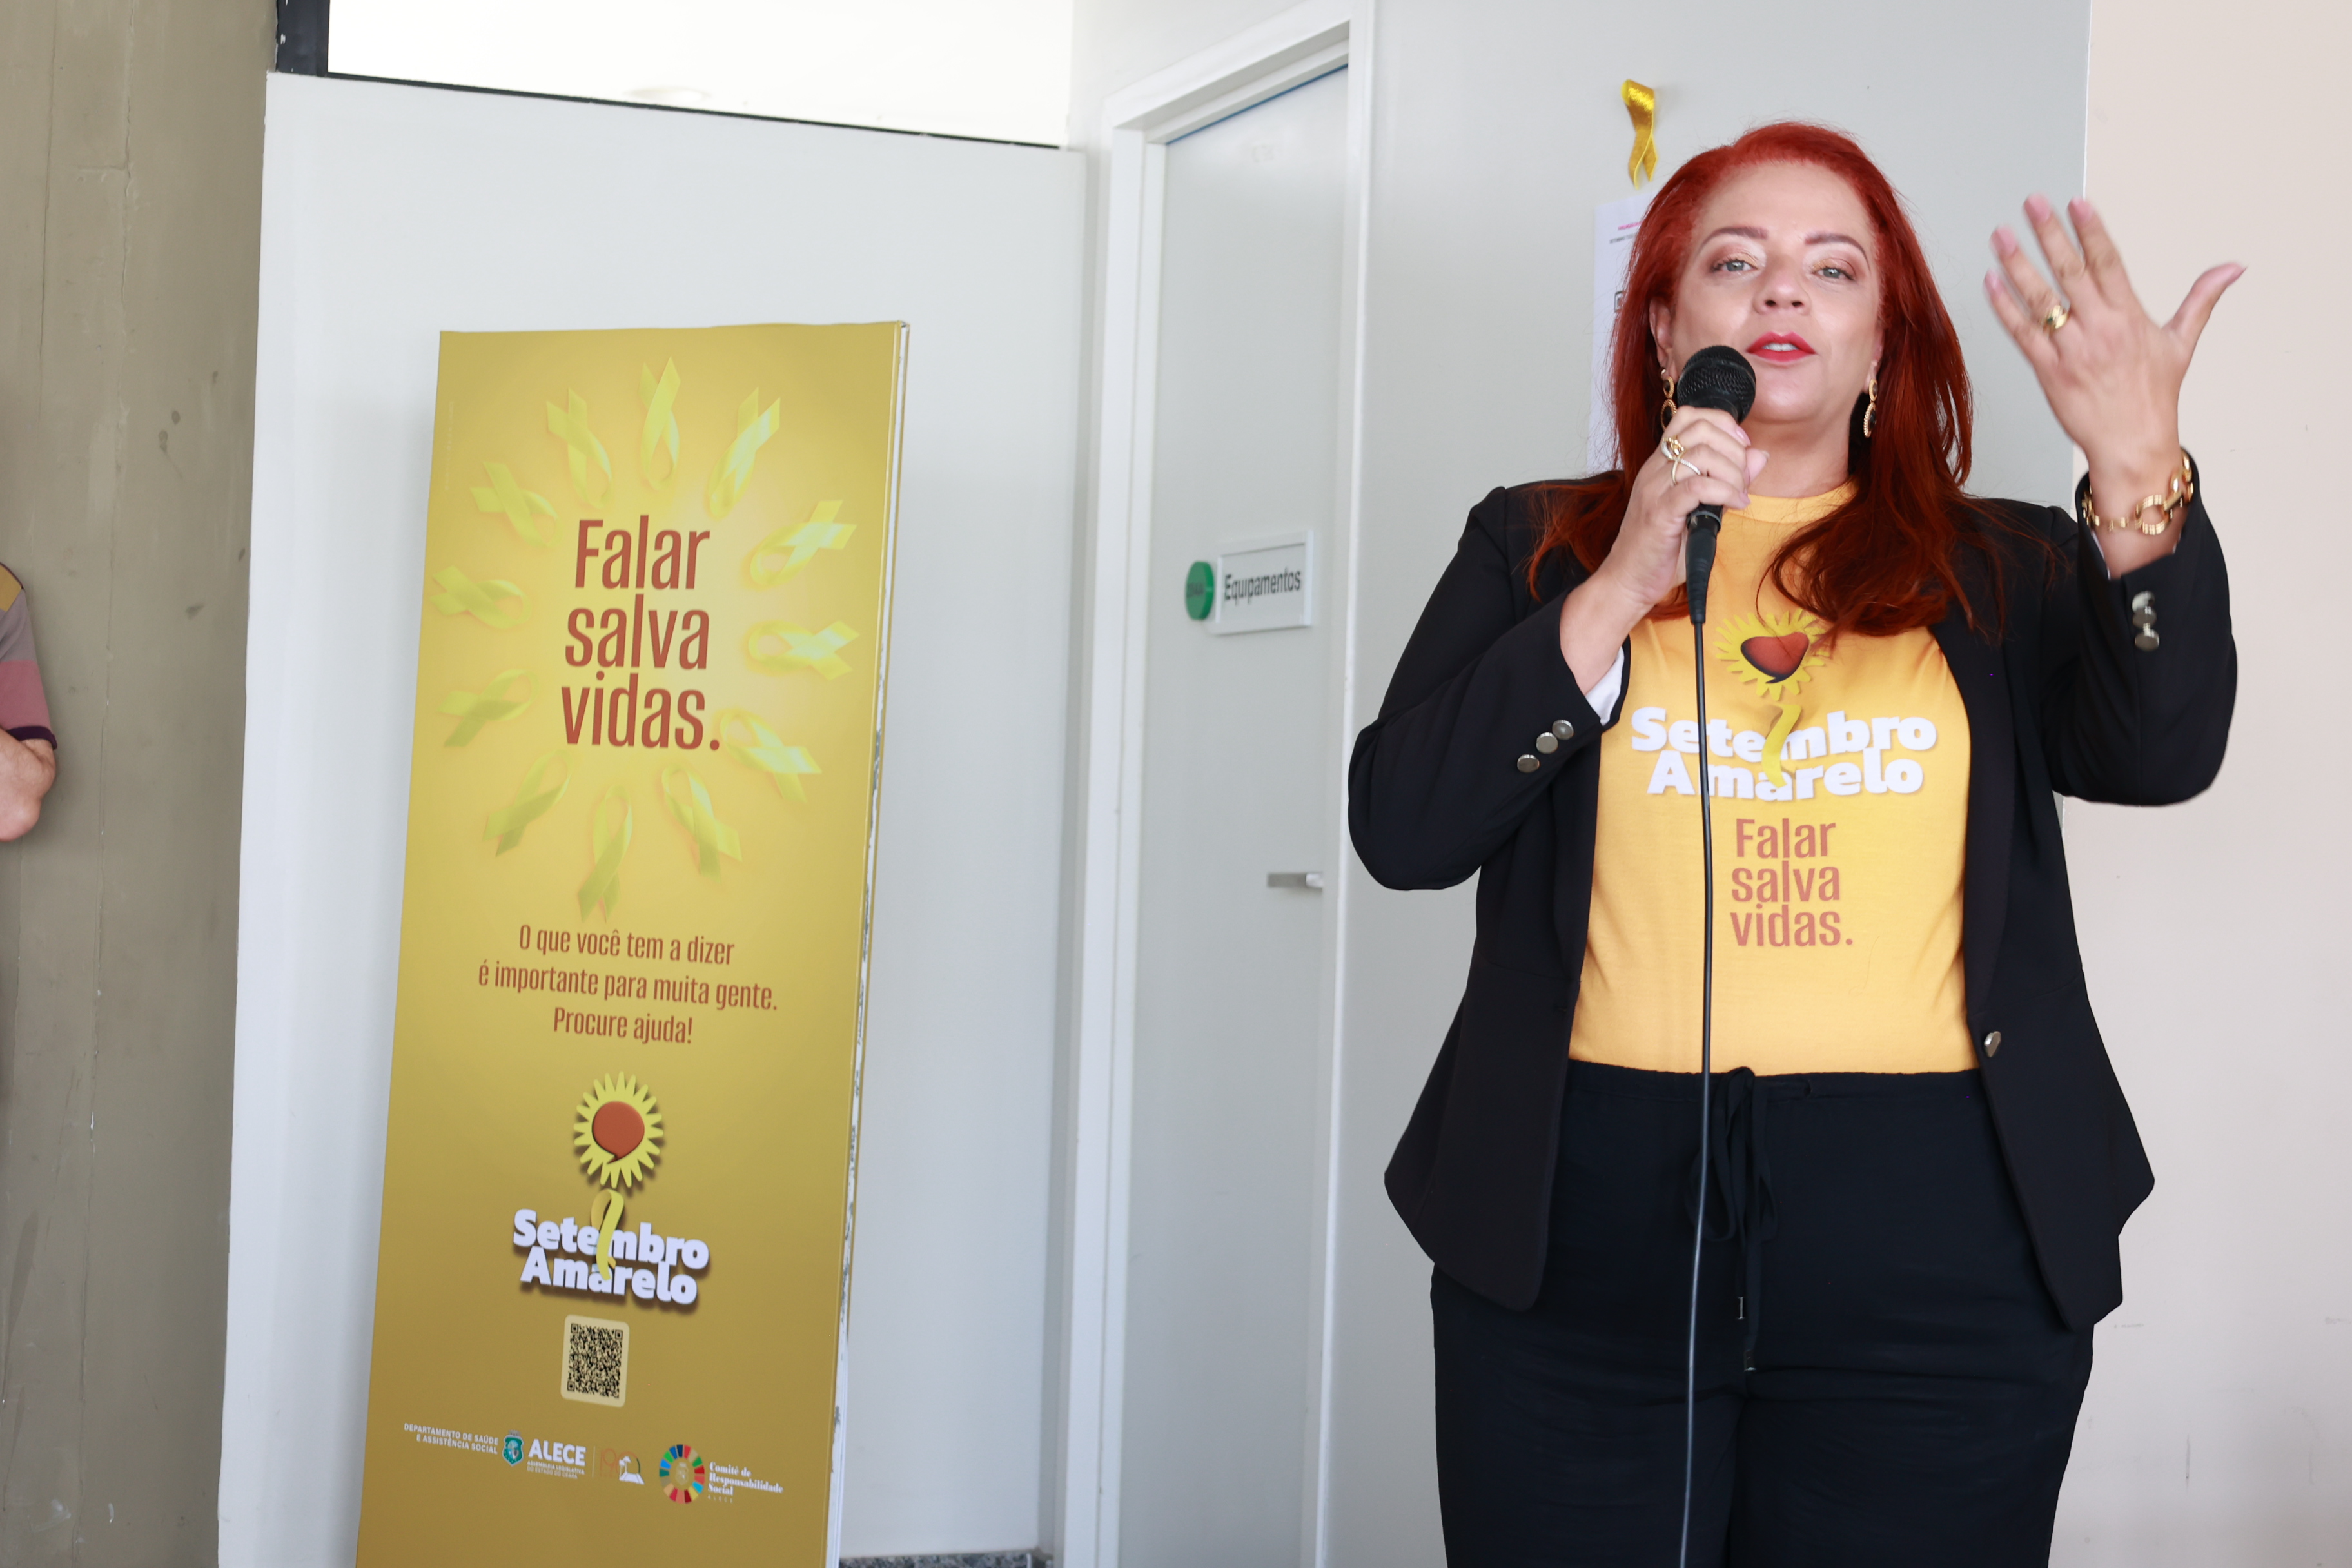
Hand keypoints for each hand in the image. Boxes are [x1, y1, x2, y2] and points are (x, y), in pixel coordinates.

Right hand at [1557, 406, 1767, 687]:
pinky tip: (1735, 504)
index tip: (1742, 447)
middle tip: (1742, 476)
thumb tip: (1760, 455)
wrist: (1627, 581)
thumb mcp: (1701, 509)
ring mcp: (1654, 489)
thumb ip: (1728, 481)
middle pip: (1700, 428)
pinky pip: (1698, 486)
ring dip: (1732, 471)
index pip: (1689, 416)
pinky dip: (1726, 491)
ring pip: (1701, 453)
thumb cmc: (1661, 550)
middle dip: (1734, 448)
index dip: (1723, 423)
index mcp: (1660, 464)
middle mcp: (1654, 470)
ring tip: (1739, 494)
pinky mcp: (1660, 513)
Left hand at [1985, 195, 2240, 571]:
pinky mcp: (2048, 371)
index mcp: (2130, 317)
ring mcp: (2071, 350)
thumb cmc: (2154, 396)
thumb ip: (2201, 300)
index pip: (2108, 262)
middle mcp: (2100, 329)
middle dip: (2049, 234)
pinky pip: (2022, 333)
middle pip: (2070, 271)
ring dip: (2017, 264)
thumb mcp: (2182, 344)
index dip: (2091, 230)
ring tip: (2000, 235)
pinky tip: (1990, 281)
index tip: (2076, 203)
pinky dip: (2004, 307)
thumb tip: (2233, 268)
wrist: (2133, 445)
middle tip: (2031, 202)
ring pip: (2040, 299)